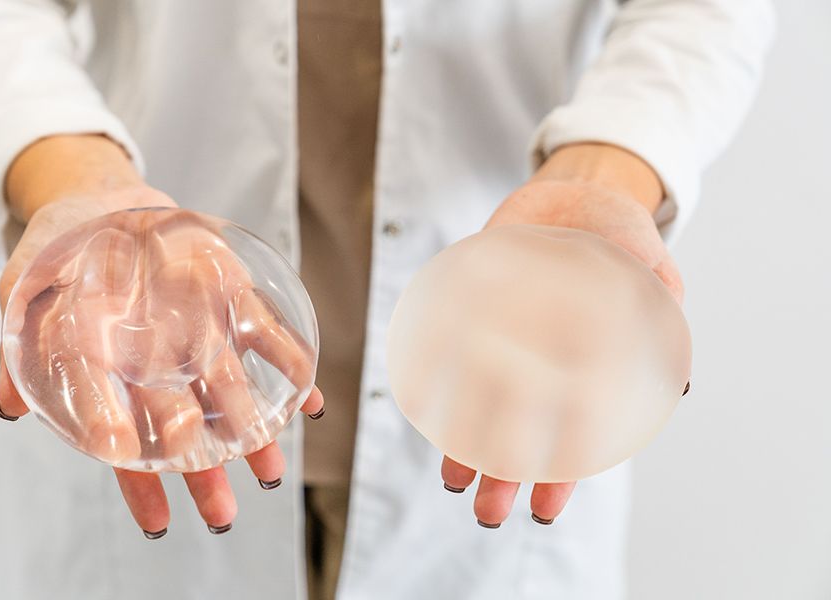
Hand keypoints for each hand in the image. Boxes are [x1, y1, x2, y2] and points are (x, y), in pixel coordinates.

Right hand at [0, 136, 323, 536]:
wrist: (96, 195)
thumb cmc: (57, 249)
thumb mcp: (21, 290)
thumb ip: (16, 346)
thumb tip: (12, 406)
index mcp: (110, 372)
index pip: (124, 441)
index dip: (139, 481)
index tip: (158, 518)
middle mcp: (158, 362)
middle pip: (184, 428)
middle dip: (204, 473)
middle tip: (222, 514)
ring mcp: (197, 331)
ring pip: (229, 391)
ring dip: (254, 433)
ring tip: (271, 471)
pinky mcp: (229, 294)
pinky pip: (265, 332)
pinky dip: (289, 363)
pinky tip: (309, 398)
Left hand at [440, 143, 681, 526]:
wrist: (574, 192)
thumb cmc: (620, 233)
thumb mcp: (650, 263)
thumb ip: (658, 308)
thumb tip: (675, 379)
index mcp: (591, 367)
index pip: (577, 436)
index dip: (564, 475)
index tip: (546, 508)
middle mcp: (545, 363)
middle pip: (525, 431)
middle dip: (506, 475)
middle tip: (486, 513)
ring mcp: (508, 340)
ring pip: (485, 403)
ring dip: (468, 442)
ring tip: (451, 479)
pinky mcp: (474, 311)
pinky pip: (451, 352)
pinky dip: (437, 379)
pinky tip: (422, 405)